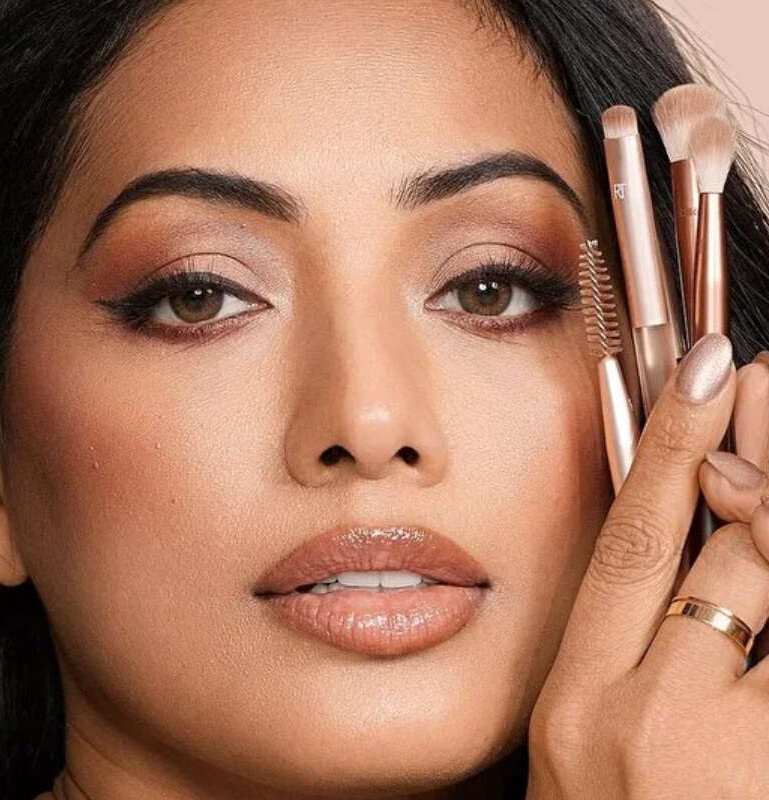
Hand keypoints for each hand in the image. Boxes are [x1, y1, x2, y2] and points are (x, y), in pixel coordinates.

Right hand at [526, 333, 768, 798]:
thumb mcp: (601, 727)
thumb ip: (647, 618)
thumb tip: (709, 499)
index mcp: (579, 700)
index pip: (634, 540)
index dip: (671, 443)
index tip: (709, 366)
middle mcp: (642, 724)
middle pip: (731, 556)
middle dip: (762, 466)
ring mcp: (723, 762)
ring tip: (759, 530)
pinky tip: (764, 638)